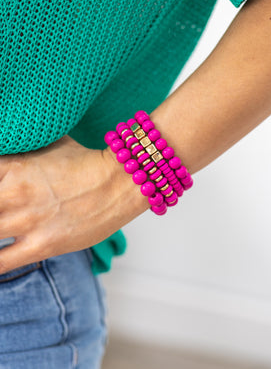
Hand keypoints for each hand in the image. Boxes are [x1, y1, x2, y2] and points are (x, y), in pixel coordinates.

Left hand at [0, 136, 148, 273]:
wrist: (121, 182)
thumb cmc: (87, 162)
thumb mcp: (50, 143)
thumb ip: (22, 148)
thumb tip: (12, 145)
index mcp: (13, 165)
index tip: (0, 192)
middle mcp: (14, 193)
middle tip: (3, 212)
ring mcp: (27, 221)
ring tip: (5, 226)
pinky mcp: (42, 246)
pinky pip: (1, 264)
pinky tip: (0, 255)